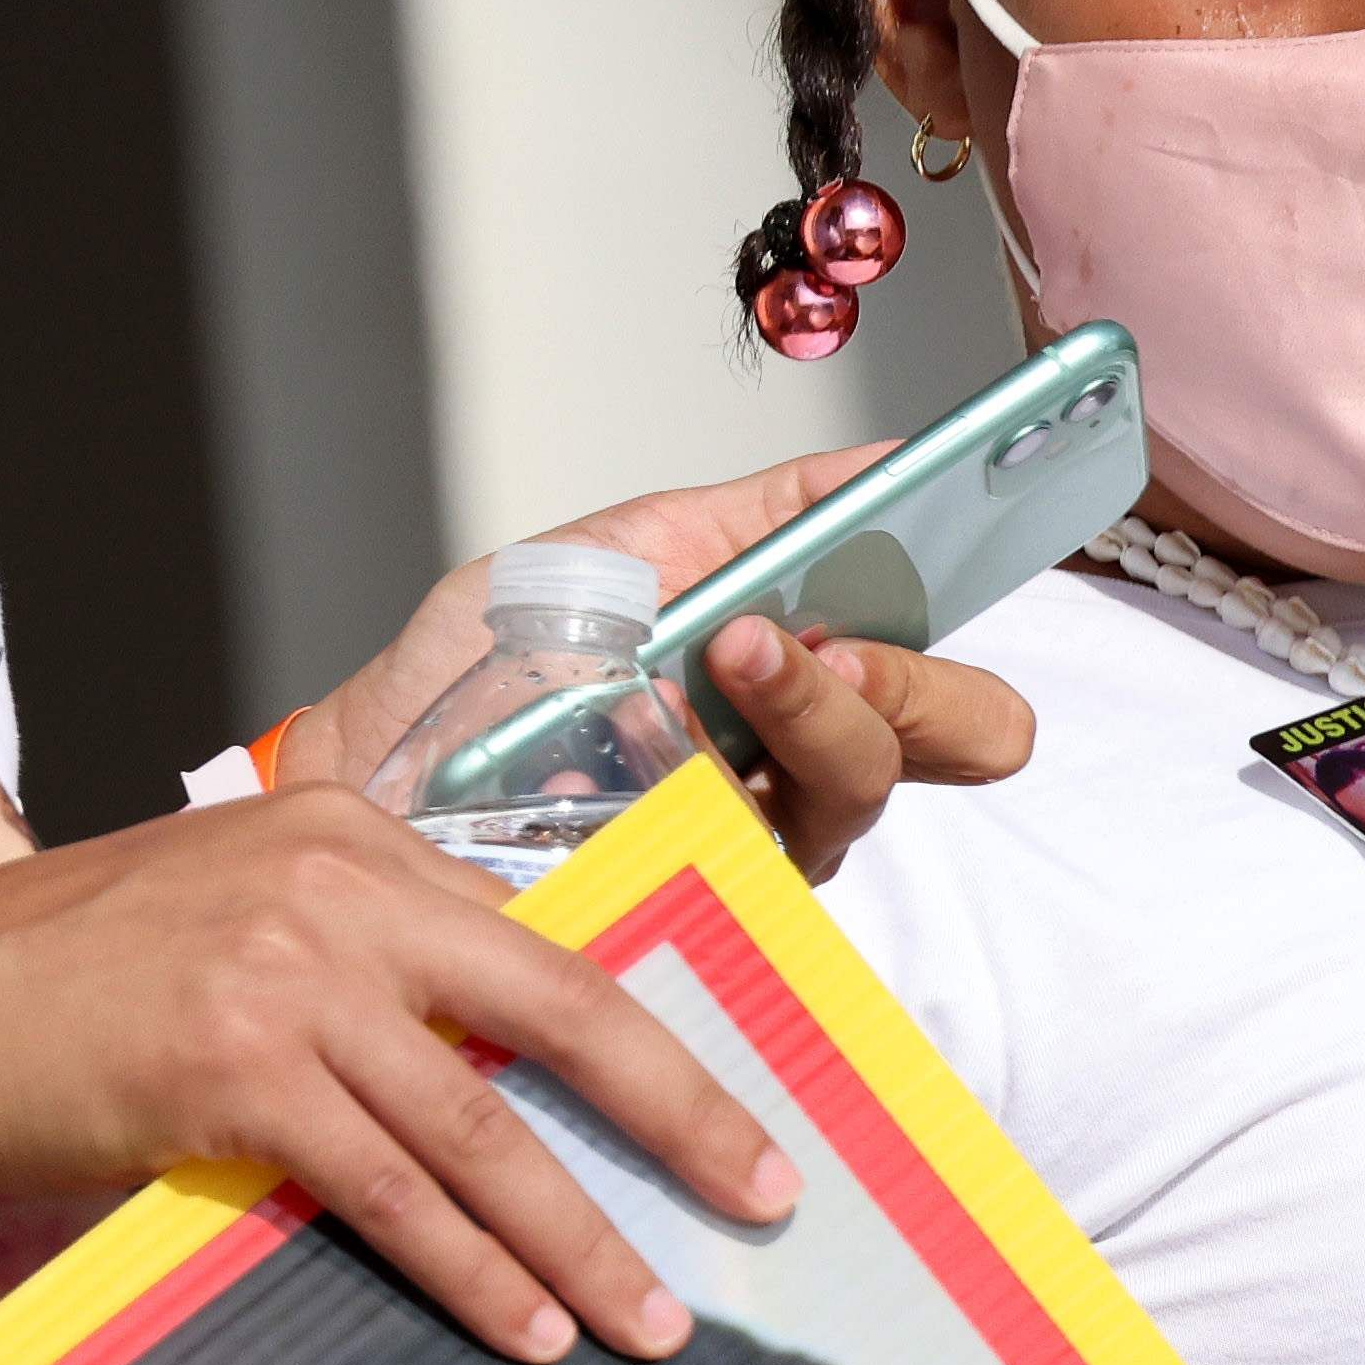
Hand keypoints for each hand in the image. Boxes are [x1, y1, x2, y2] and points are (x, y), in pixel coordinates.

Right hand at [0, 784, 790, 1360]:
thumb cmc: (75, 975)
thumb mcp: (240, 910)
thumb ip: (369, 955)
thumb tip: (506, 1052)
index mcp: (350, 835)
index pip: (538, 948)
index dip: (645, 1043)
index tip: (727, 1115)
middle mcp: (335, 890)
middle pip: (559, 1016)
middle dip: (679, 1119)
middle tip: (766, 1197)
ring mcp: (286, 980)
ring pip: (481, 1131)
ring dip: (578, 1238)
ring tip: (654, 1320)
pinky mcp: (234, 1074)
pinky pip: (393, 1194)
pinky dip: (472, 1272)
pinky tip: (530, 1328)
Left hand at [295, 443, 1038, 876]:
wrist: (376, 764)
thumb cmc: (491, 671)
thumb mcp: (629, 550)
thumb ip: (762, 517)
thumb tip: (891, 463)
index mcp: (818, 689)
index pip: (960, 683)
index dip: (987, 615)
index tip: (963, 537)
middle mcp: (812, 776)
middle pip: (965, 739)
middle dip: (916, 676)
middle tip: (832, 638)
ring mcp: (768, 843)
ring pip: (862, 781)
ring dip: (813, 703)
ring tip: (734, 652)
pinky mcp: (703, 901)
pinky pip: (762, 840)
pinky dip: (725, 767)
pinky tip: (665, 735)